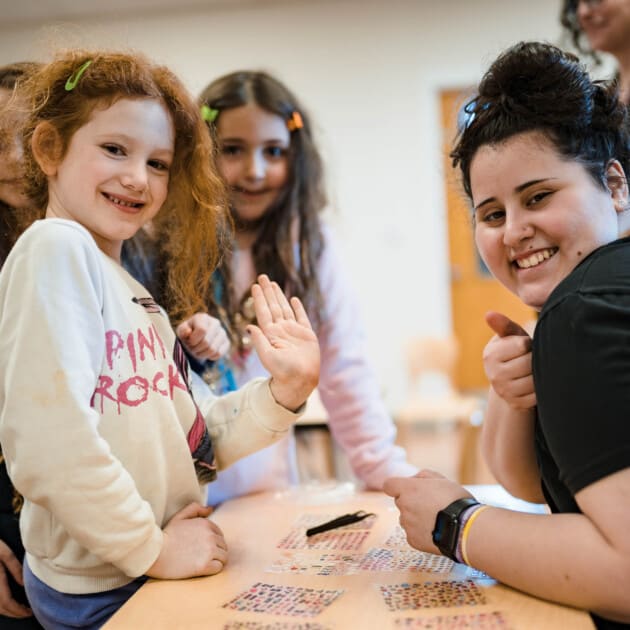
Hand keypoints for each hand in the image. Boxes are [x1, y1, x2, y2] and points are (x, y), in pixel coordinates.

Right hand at [0, 539, 31, 617]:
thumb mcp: (3, 553)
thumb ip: (14, 568)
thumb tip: (23, 584)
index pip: (6, 603)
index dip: (18, 611)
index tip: (29, 612)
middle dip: (13, 613)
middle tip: (26, 612)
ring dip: (6, 610)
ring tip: (19, 608)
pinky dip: (0, 605)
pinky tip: (7, 601)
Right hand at [146, 502, 227, 579]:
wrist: (155, 554)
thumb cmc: (166, 536)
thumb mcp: (179, 517)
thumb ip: (195, 509)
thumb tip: (210, 509)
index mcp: (206, 524)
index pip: (219, 535)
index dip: (212, 542)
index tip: (200, 548)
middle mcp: (210, 536)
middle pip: (223, 546)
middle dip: (215, 551)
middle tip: (200, 557)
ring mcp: (209, 550)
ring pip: (224, 557)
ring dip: (216, 561)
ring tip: (202, 563)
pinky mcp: (205, 565)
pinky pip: (218, 568)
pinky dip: (212, 569)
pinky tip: (202, 569)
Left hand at [176, 313, 230, 361]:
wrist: (195, 340)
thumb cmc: (187, 335)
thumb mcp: (181, 331)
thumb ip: (183, 330)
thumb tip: (188, 332)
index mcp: (203, 317)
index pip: (202, 330)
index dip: (193, 340)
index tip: (189, 342)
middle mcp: (215, 323)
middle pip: (207, 342)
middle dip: (196, 349)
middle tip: (192, 349)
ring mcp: (223, 333)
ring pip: (213, 349)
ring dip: (202, 354)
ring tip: (198, 351)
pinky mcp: (226, 342)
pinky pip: (218, 354)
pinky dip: (210, 356)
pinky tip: (206, 352)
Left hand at [248, 274, 319, 410]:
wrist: (300, 381)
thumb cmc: (283, 372)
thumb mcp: (267, 356)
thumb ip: (259, 341)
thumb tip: (248, 326)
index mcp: (271, 334)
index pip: (263, 311)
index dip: (259, 298)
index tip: (254, 286)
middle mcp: (281, 330)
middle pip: (273, 306)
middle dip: (268, 291)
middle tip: (262, 276)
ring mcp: (294, 331)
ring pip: (285, 308)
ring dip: (279, 296)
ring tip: (274, 284)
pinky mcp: (306, 335)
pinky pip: (301, 317)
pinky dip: (297, 308)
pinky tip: (293, 299)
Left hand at [383, 470, 472, 553]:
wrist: (465, 528)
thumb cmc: (455, 500)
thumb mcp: (441, 479)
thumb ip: (423, 476)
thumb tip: (413, 480)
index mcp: (408, 489)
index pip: (389, 485)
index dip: (397, 486)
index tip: (407, 489)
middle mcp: (404, 506)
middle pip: (400, 502)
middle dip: (411, 501)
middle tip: (431, 504)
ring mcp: (407, 525)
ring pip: (406, 519)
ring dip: (416, 518)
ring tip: (436, 519)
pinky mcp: (412, 540)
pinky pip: (413, 534)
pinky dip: (421, 533)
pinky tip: (436, 531)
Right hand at [483, 311, 535, 408]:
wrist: (510, 380)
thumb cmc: (514, 351)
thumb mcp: (510, 337)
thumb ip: (503, 326)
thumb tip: (489, 314)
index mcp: (490, 355)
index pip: (522, 345)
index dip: (529, 344)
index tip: (525, 346)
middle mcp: (493, 374)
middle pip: (529, 363)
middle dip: (535, 358)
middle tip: (530, 359)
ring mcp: (504, 391)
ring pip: (535, 379)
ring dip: (539, 373)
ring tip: (533, 370)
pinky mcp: (516, 403)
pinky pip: (538, 394)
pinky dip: (541, 388)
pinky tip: (535, 383)